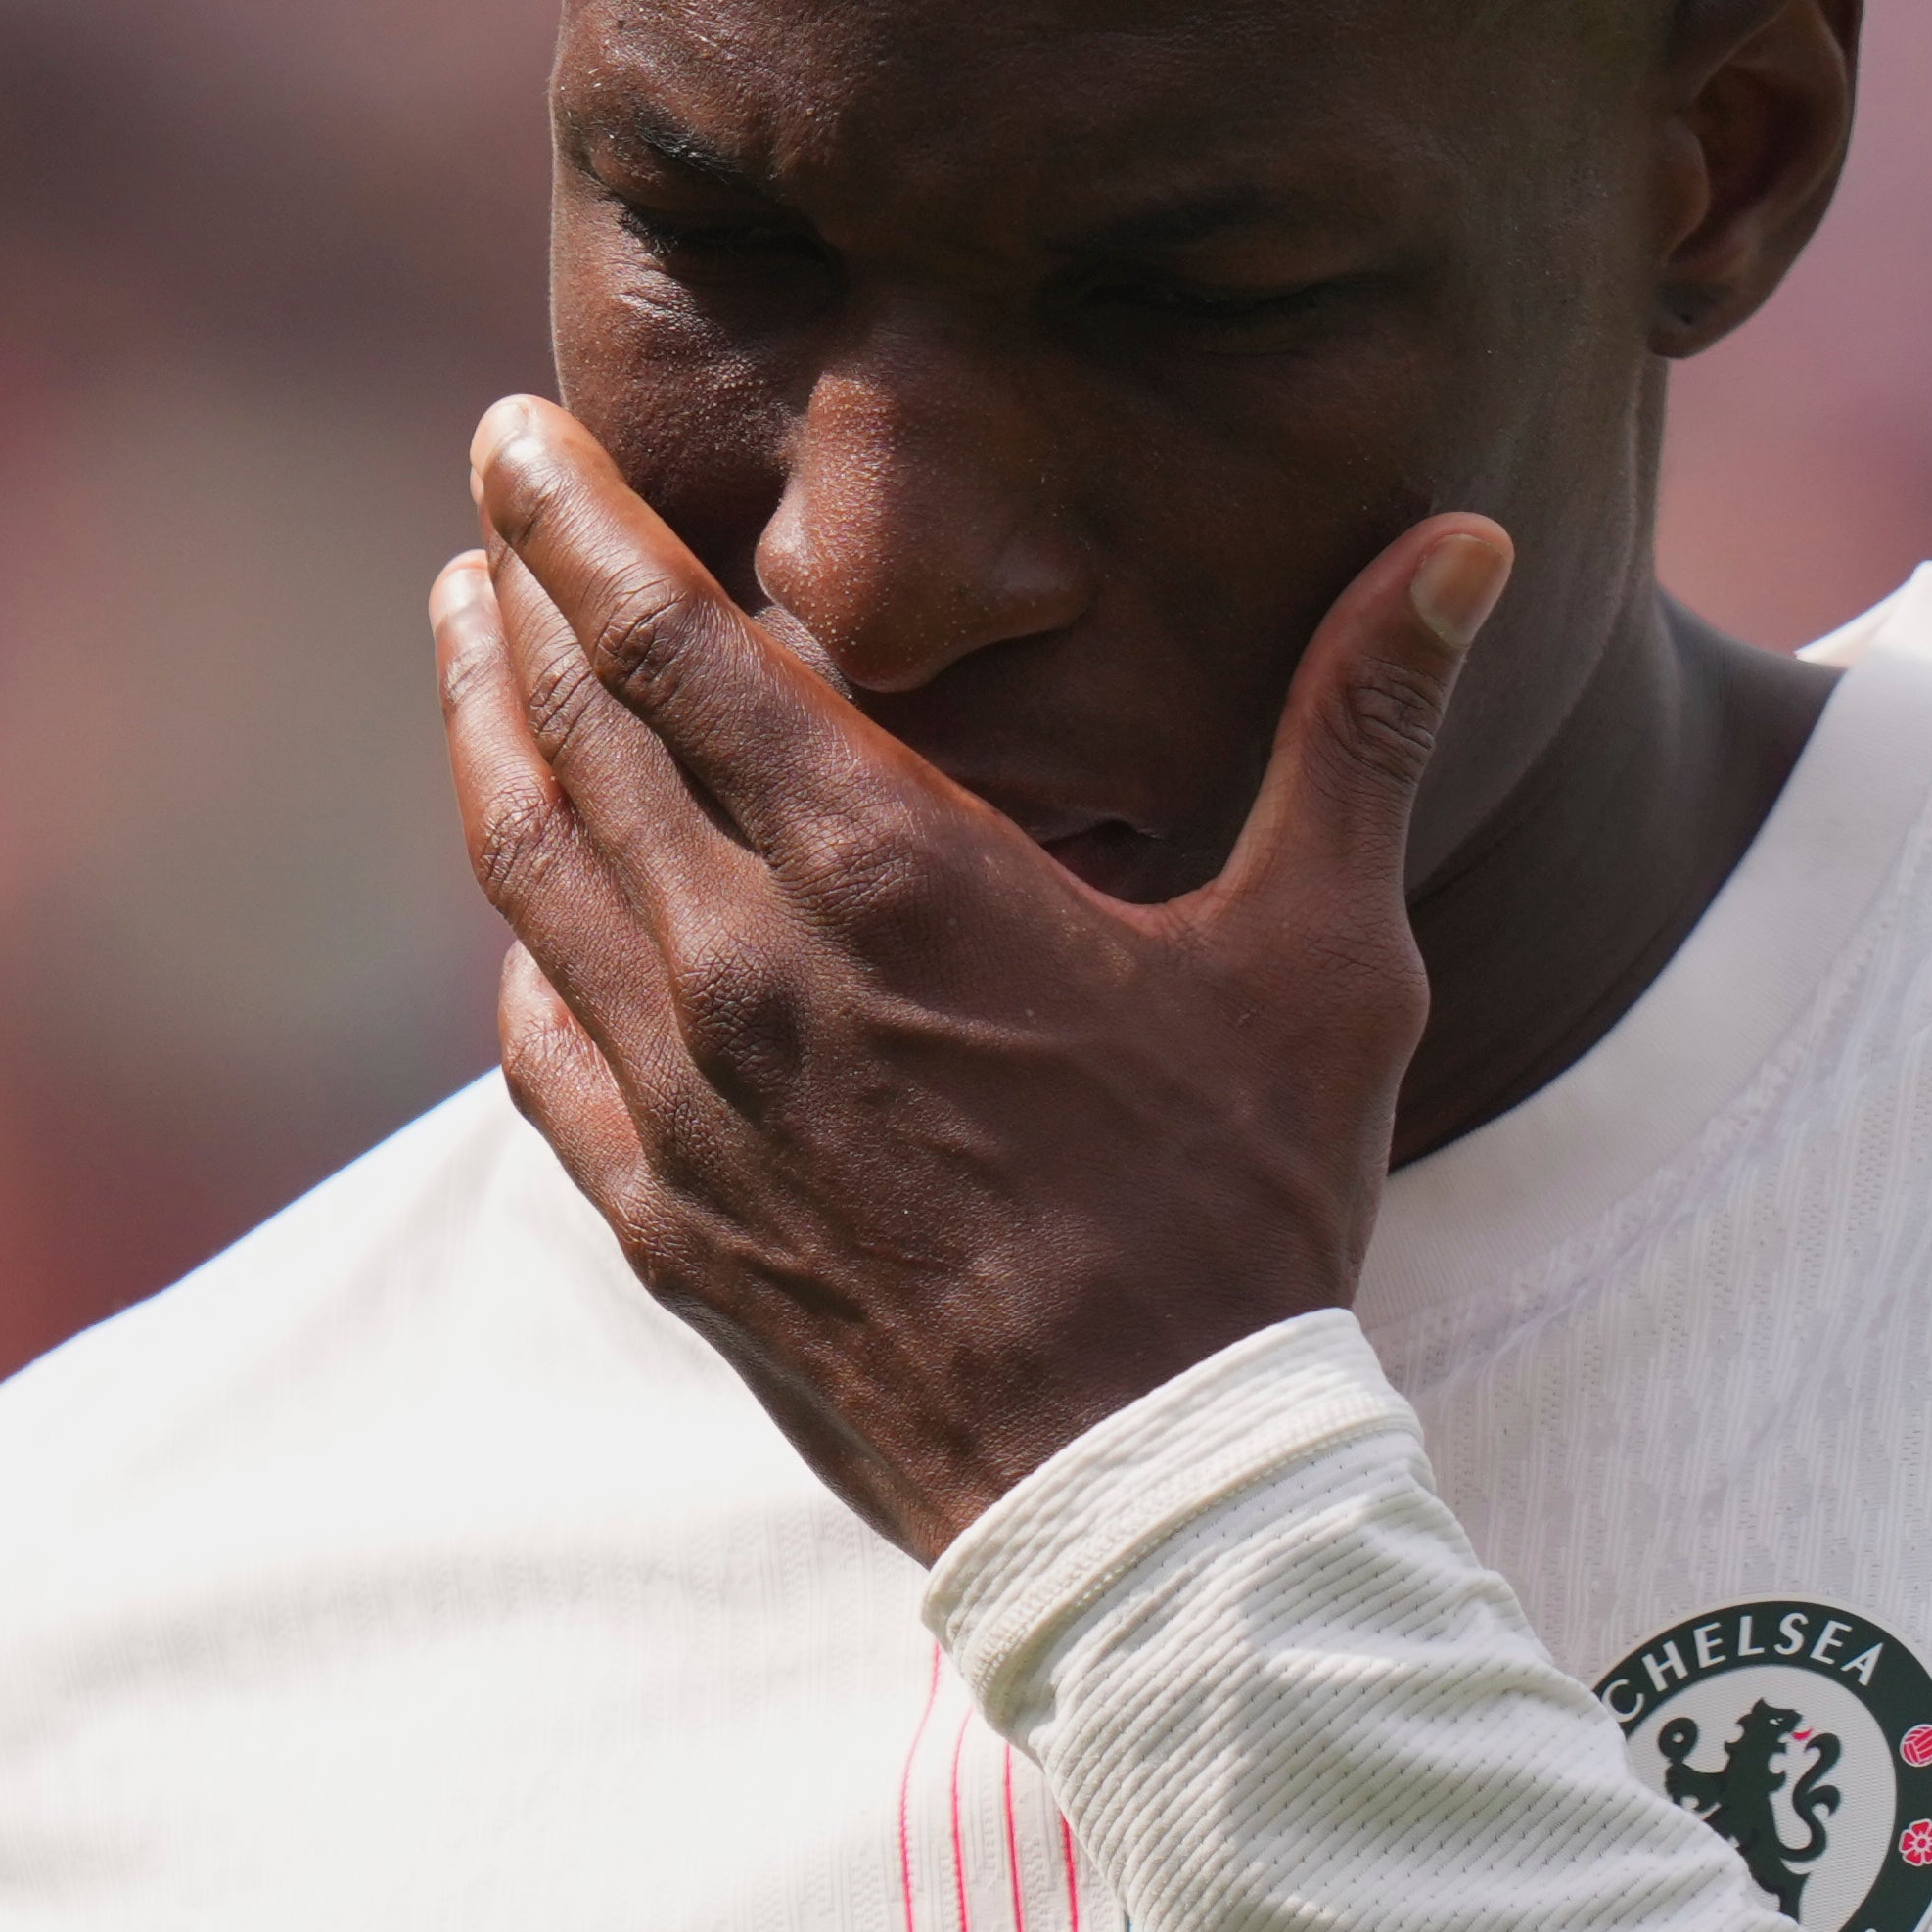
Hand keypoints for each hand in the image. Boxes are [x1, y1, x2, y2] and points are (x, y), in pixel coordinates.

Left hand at [433, 399, 1513, 1559]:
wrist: (1145, 1494)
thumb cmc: (1248, 1215)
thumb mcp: (1329, 958)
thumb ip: (1359, 729)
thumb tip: (1468, 541)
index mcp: (892, 878)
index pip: (677, 651)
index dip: (583, 527)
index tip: (522, 437)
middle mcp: (748, 974)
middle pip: (578, 738)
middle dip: (521, 599)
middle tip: (491, 504)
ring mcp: (685, 1108)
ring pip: (532, 878)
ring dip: (488, 740)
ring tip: (463, 643)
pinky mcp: (666, 1223)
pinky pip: (539, 1048)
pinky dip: (521, 945)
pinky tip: (524, 906)